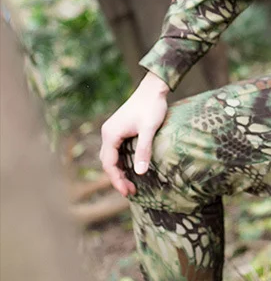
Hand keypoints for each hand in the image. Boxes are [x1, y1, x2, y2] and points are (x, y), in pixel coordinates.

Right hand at [99, 71, 169, 196]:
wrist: (153, 88)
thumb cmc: (152, 106)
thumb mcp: (149, 129)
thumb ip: (143, 150)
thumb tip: (139, 173)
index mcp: (111, 134)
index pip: (109, 164)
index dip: (117, 180)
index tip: (128, 192)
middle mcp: (108, 133)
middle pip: (108, 162)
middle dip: (117, 178)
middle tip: (131, 192)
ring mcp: (112, 130)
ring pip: (111, 156)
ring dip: (119, 170)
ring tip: (131, 184)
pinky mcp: (120, 128)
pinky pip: (117, 150)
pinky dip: (122, 161)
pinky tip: (132, 168)